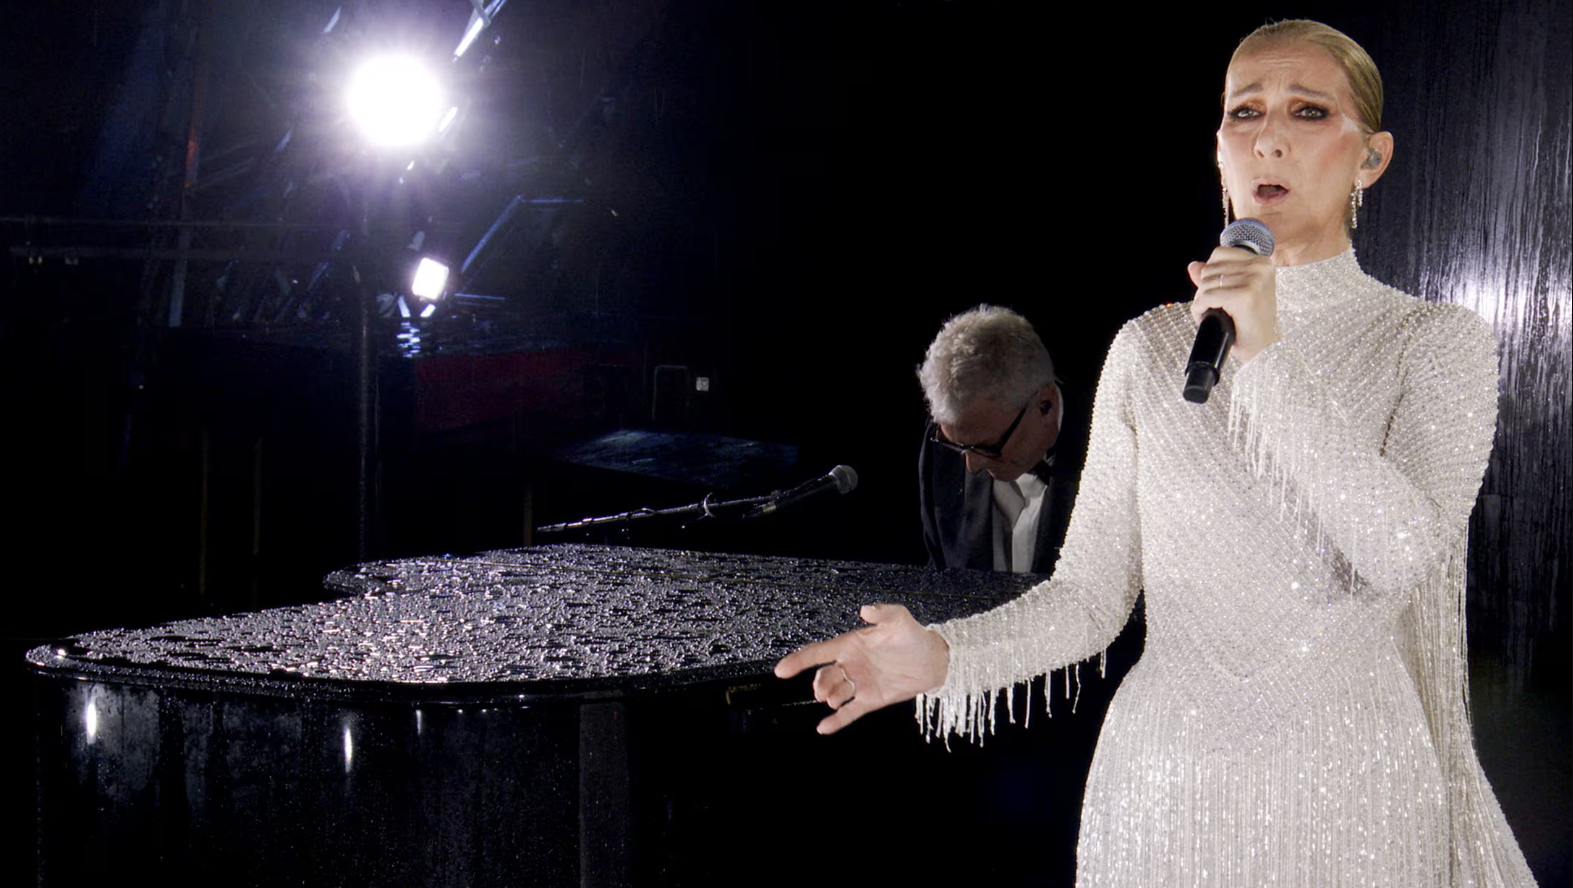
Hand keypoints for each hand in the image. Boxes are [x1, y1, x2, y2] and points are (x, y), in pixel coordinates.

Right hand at [773, 603, 949, 734]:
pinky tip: (824, 728)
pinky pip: (850, 712)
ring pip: (835, 693)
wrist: (933, 660)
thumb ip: (882, 612)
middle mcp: (851, 665)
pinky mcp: (870, 699)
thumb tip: (865, 609)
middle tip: (822, 690)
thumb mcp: (899, 618)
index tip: (781, 669)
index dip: (798, 661)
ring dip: (830, 697)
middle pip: (824, 676)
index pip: (818, 653)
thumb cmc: (913, 636)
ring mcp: (859, 683)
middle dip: (819, 684)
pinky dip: (836, 721)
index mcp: (850, 645)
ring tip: (834, 699)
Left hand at [1187, 247, 1277, 362]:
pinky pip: (1207, 297)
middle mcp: (1260, 267)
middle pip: (1209, 269)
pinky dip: (1200, 309)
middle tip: (1214, 307)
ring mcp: (1254, 280)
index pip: (1218, 254)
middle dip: (1204, 289)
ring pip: (1205, 283)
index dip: (1209, 274)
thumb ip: (1213, 276)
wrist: (1262, 347)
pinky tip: (1208, 317)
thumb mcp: (1233, 293)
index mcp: (1261, 262)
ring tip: (1213, 313)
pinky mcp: (1245, 296)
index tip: (1217, 291)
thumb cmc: (1250, 322)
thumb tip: (1193, 266)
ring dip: (1201, 301)